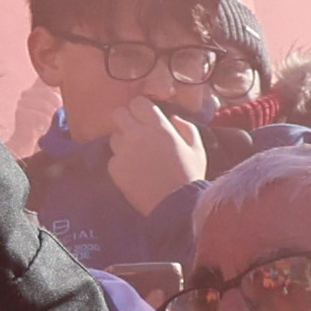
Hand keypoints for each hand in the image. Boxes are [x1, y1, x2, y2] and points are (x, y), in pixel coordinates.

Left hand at [103, 92, 207, 213]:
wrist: (175, 207)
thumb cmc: (189, 176)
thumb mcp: (197, 149)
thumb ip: (186, 128)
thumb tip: (173, 118)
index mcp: (159, 128)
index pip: (138, 103)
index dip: (140, 109)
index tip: (144, 117)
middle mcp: (138, 135)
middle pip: (118, 113)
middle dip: (126, 120)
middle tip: (135, 132)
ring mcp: (124, 152)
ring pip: (114, 136)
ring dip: (123, 142)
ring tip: (137, 156)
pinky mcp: (115, 169)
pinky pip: (113, 158)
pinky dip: (121, 163)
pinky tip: (135, 173)